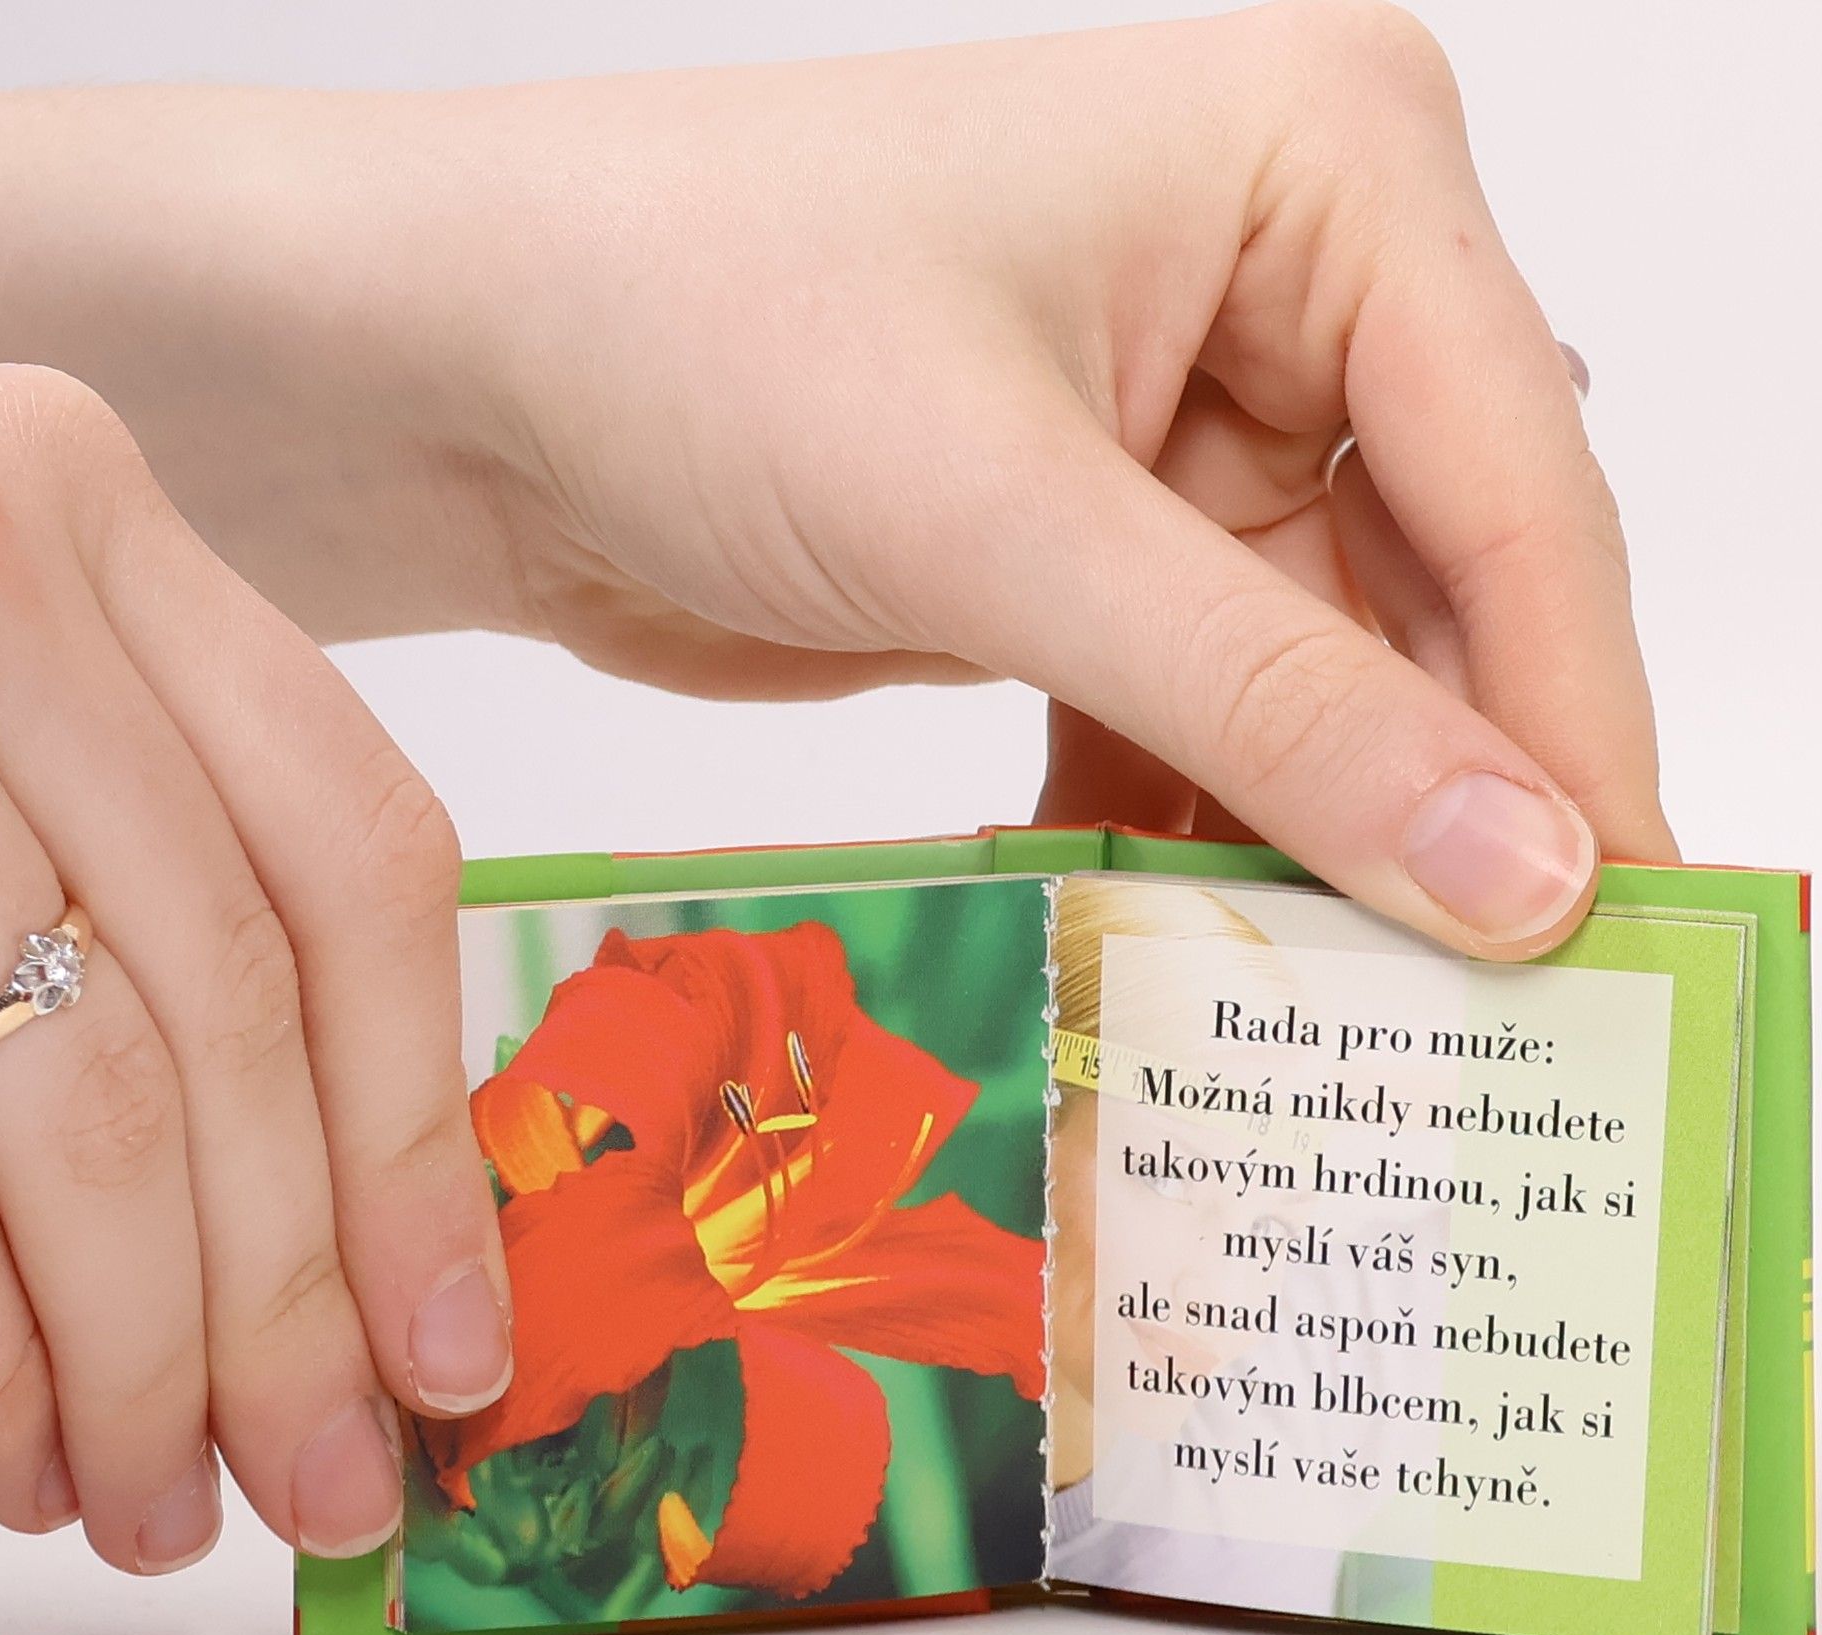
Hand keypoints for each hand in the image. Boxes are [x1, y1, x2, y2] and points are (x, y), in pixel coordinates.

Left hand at [0, 7, 1671, 963]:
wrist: (460, 375)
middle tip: (1496, 1023)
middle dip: (1440, 800)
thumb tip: (1524, 872)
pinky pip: (1205, 711)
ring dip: (1307, 839)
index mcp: (1324, 168)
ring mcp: (1188, 426)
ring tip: (1340, 1020)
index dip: (1569, 722)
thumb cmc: (689, 328)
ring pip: (1320, 675)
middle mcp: (1287, 283)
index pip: (1515, 480)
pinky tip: (1180, 940)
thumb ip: (1272, 698)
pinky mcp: (1095, 546)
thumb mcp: (1001, 519)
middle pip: (1436, 589)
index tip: (1617, 930)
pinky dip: (1189, 825)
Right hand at [0, 366, 512, 1570]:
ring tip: (173, 1502)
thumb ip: (178, 872)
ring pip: (79, 1104)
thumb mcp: (12, 693)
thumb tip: (364, 1219)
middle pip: (233, 1010)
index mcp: (98, 519)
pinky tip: (24, 1448)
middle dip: (295, 1296)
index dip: (419, 1130)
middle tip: (331, 1480)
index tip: (457, 1339)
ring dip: (139, 1354)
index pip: (356, 863)